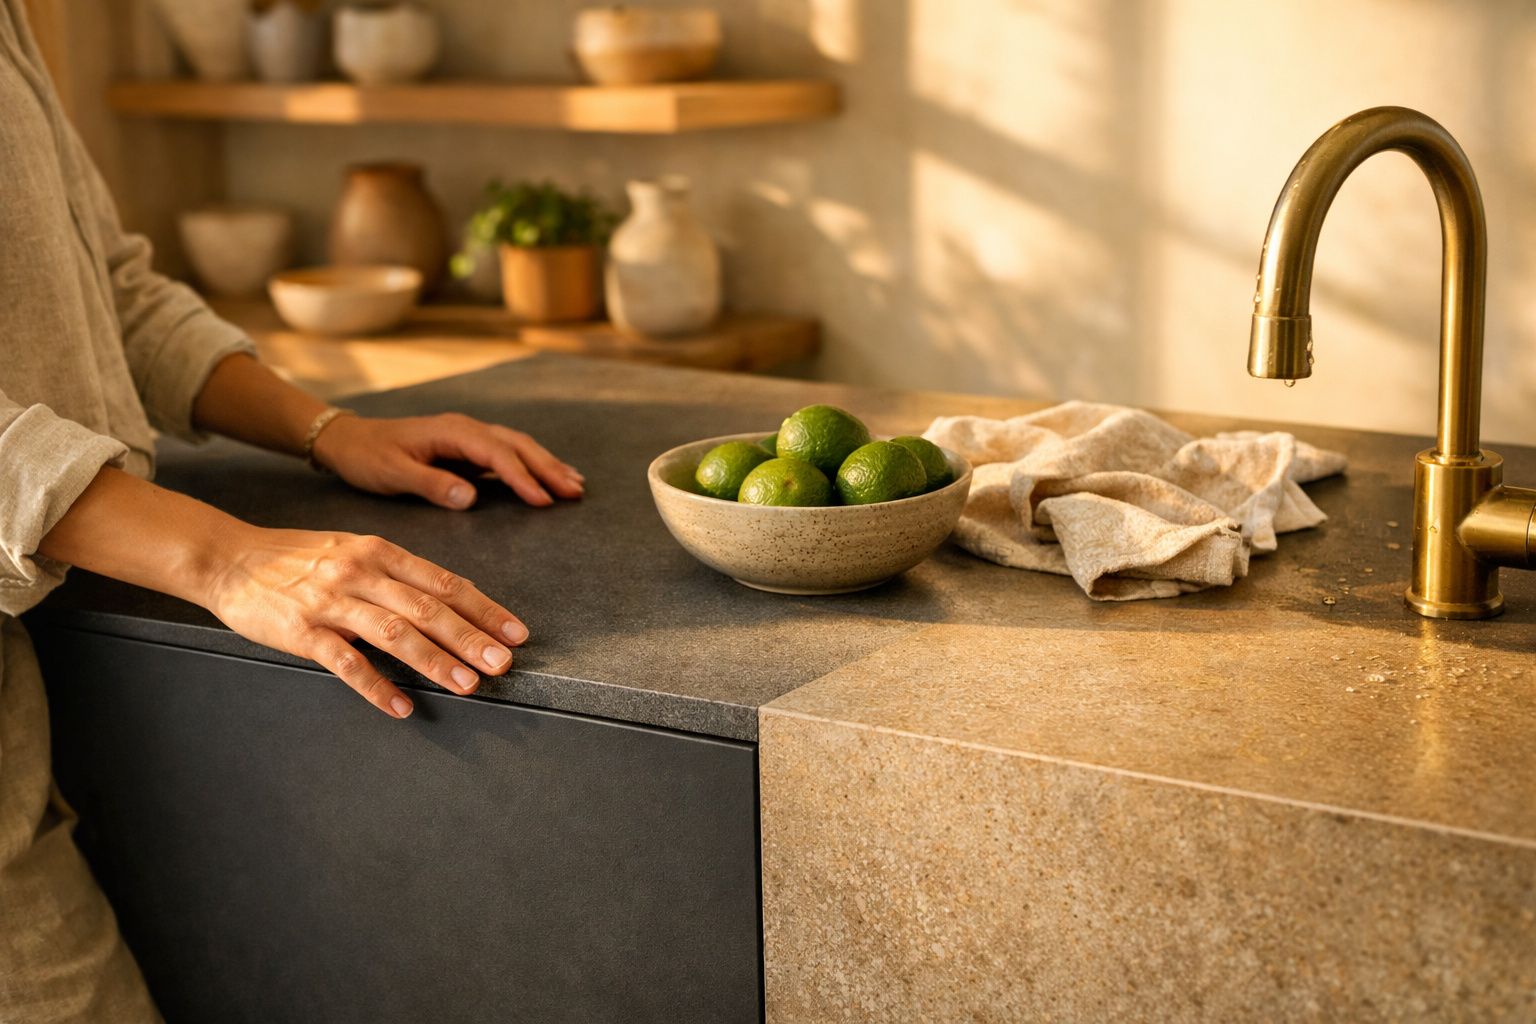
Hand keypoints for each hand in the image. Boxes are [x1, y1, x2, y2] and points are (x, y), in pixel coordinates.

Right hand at [204, 524, 526, 717]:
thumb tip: (448, 602)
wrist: (229, 558)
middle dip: (471, 638)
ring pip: (394, 633)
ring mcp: (331, 602)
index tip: (515, 632)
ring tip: (468, 686)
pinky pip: (345, 662)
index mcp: (379, 552)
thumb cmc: (298, 559)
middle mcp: (361, 572)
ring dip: (435, 661)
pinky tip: (401, 706)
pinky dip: (376, 685)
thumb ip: (397, 574)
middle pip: (428, 608)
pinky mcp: (301, 631)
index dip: (484, 608)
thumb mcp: (353, 551)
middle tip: (504, 664)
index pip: (443, 582)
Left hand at [310, 413, 584, 509]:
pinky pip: (508, 454)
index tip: (543, 500)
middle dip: (548, 468)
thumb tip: (472, 497)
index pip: (497, 453)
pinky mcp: (468, 449)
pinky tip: (549, 477)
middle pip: (517, 445)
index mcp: (452, 432)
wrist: (350, 440)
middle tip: (576, 491)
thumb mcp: (393, 474)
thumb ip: (432, 484)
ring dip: (547, 464)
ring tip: (575, 484)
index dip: (523, 477)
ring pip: (518, 446)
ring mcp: (469, 437)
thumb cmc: (368, 457)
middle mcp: (466, 429)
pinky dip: (532, 465)